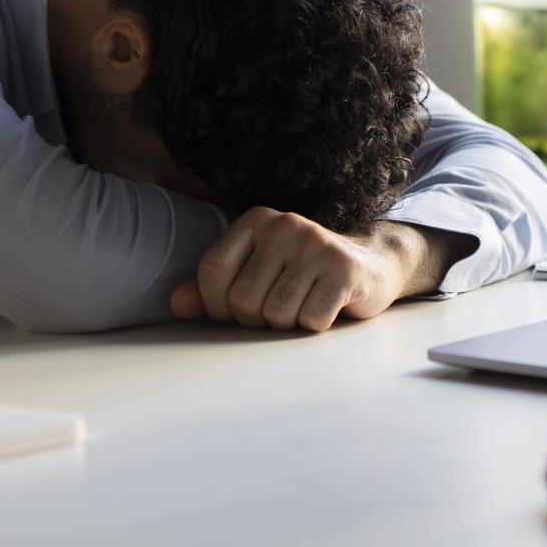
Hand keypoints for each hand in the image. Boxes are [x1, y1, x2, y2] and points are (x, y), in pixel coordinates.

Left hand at [170, 208, 436, 330]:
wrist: (370, 266)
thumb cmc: (302, 276)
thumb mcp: (256, 273)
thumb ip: (213, 288)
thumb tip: (176, 304)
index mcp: (256, 220)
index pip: (212, 271)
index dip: (218, 305)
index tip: (237, 312)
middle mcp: (284, 225)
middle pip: (243, 300)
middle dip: (258, 319)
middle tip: (282, 307)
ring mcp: (316, 244)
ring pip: (277, 314)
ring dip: (288, 324)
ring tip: (304, 304)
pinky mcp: (344, 269)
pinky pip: (310, 320)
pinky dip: (315, 326)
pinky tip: (328, 307)